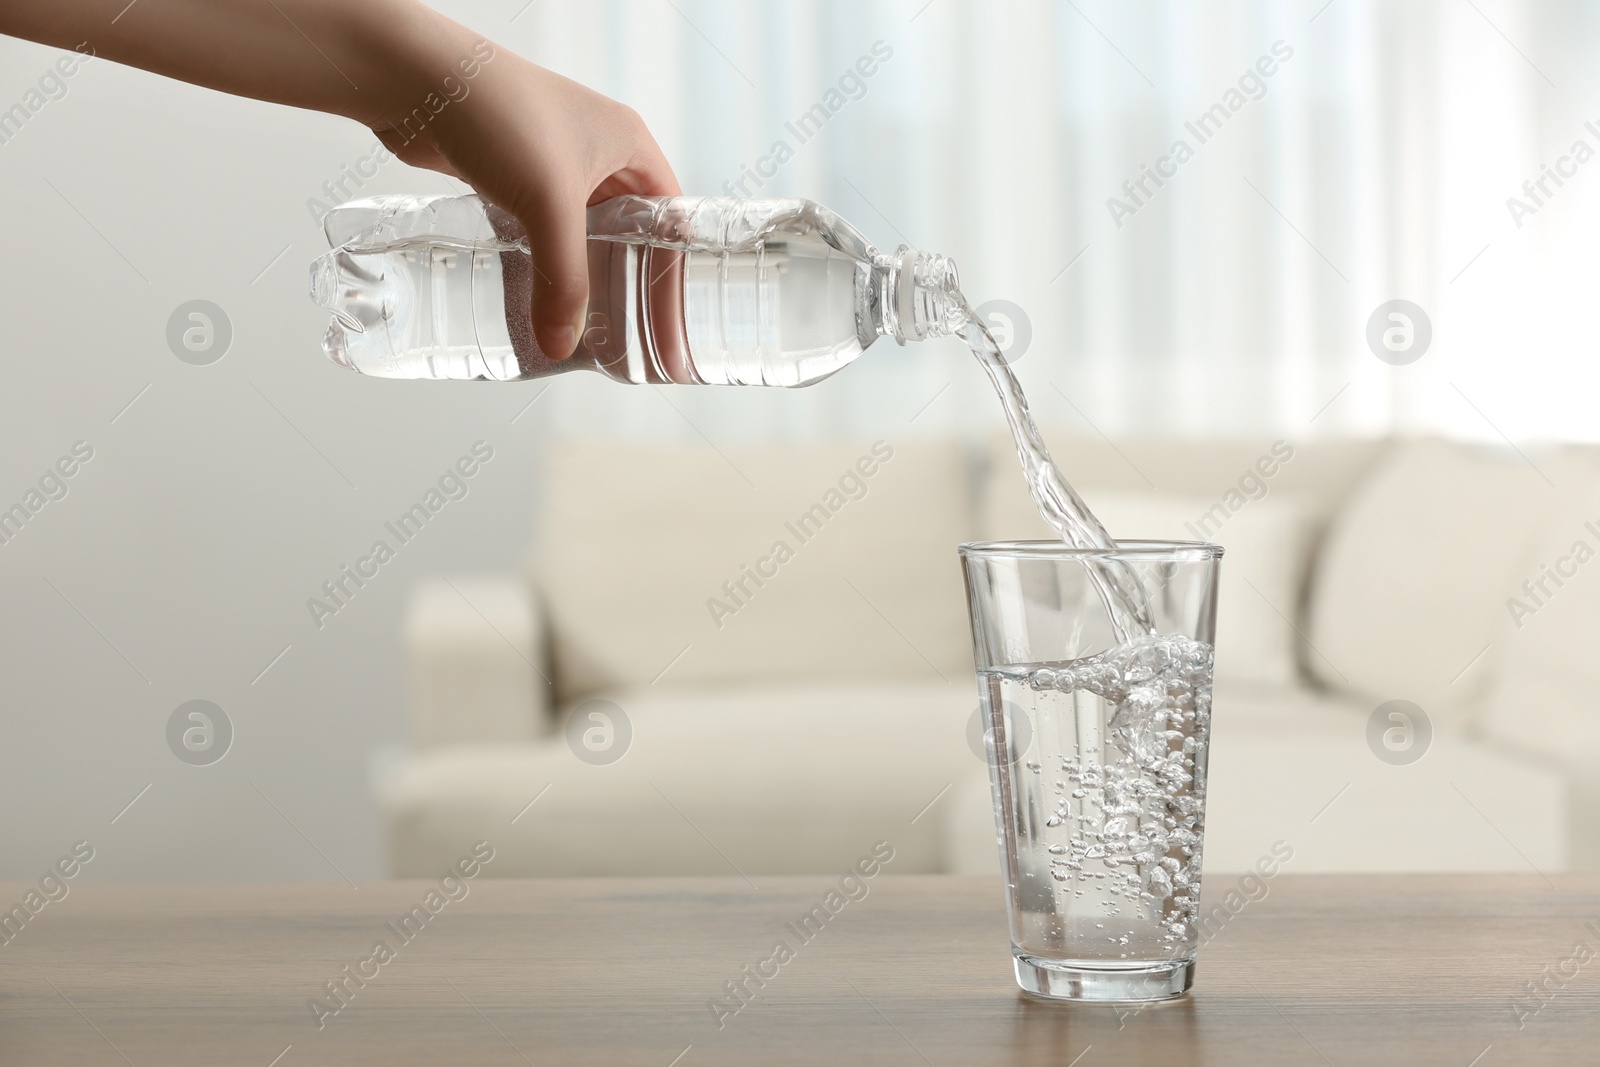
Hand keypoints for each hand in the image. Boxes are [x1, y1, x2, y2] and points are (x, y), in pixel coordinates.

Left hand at [372, 35, 680, 360]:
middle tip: (625, 332)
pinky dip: (534, 260)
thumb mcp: (547, 201)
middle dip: (623, 277)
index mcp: (628, 144)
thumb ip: (563, 279)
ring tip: (579, 324)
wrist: (411, 75)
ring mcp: (550, 162)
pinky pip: (534, 228)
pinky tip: (530, 293)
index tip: (669, 319)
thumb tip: (562, 345)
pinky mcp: (508, 175)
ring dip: (574, 273)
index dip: (671, 268)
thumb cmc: (496, 112)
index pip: (669, 217)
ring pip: (576, 232)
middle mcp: (596, 150)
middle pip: (625, 229)